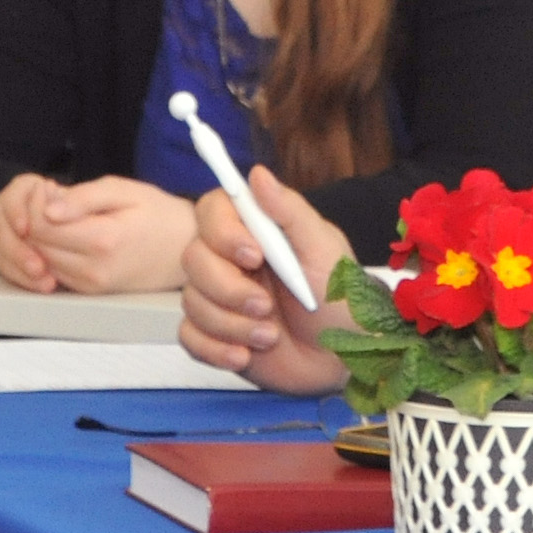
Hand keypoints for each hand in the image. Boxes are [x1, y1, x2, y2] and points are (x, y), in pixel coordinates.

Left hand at [0, 176, 201, 295]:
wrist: (186, 249)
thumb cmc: (159, 214)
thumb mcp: (124, 191)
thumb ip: (84, 197)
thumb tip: (48, 209)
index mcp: (103, 240)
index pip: (41, 225)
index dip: (35, 203)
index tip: (48, 187)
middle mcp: (94, 270)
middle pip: (36, 245)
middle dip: (34, 219)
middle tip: (53, 198)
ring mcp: (92, 285)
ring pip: (41, 260)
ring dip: (41, 237)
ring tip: (63, 215)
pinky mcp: (91, 291)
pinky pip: (55, 270)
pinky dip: (53, 251)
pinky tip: (69, 233)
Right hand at [178, 174, 358, 394]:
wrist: (343, 359)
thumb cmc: (341, 300)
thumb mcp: (324, 251)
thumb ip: (290, 211)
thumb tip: (257, 173)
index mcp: (256, 232)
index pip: (213, 212)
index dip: (223, 232)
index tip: (254, 255)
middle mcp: (231, 261)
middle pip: (193, 259)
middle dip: (228, 288)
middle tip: (266, 306)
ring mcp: (220, 299)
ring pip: (192, 301)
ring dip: (232, 324)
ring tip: (269, 335)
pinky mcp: (215, 335)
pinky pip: (189, 337)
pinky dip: (215, 348)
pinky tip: (245, 355)